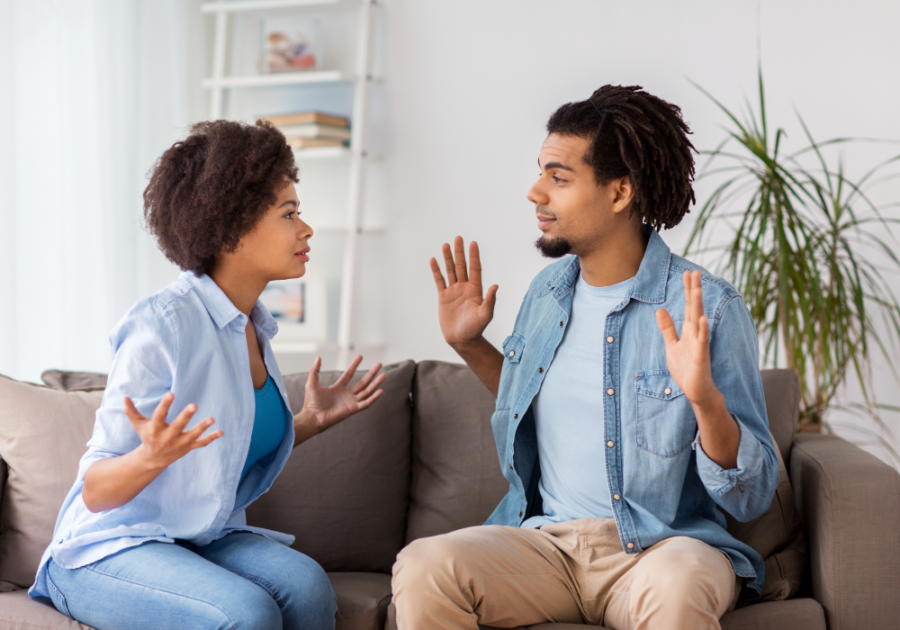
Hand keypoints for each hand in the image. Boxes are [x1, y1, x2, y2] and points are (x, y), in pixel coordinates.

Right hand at [124, 393, 222, 471]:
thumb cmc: (146, 437)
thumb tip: (124, 397)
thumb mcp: (138, 425)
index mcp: (154, 430)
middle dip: (185, 417)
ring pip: (192, 436)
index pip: (159, 416)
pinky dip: (211, 438)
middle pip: (177, 426)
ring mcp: (179, 444)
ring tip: (212, 419)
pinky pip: (201, 444)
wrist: (152, 460)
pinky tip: (221, 432)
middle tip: (194, 405)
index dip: (165, 405)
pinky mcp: (187, 448)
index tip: (171, 393)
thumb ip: (132, 412)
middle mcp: (167, 438)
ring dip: (202, 428)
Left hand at [297, 355, 385, 435]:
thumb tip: (319, 357)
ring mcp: (351, 402)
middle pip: (363, 382)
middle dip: (371, 373)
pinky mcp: (353, 409)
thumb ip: (315, 370)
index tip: (360, 356)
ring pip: (367, 391)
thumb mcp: (312, 383)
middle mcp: (346, 395)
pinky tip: (381, 390)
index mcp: (338, 388)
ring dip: (376, 383)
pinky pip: (366, 403)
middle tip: (379, 364)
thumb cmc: (311, 403)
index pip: (349, 374)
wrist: (313, 417)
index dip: (354, 365)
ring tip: (384, 375)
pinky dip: (374, 398)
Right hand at [430, 236, 497, 347]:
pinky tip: (434, 260)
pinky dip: (436, 270)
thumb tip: (495, 286)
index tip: (473, 243)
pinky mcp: (443, 297)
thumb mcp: (485, 315)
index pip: (475, 269)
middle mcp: (465, 288)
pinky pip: (439, 281)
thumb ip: (490, 301)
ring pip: (450, 270)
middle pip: (462, 266)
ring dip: (448, 258)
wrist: (462, 340)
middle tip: (458, 238)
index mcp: (476, 290)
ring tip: (445, 244)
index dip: (474, 256)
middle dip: (460, 252)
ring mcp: (454, 291)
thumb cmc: (476, 329)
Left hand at [655, 270, 720, 406]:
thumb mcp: (672, 345)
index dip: (688, 290)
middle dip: (694, 290)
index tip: (688, 273)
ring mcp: (699, 344)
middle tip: (695, 272)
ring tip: (697, 289)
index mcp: (688, 331)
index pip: (688, 306)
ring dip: (698, 305)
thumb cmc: (686, 369)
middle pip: (694, 308)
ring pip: (698, 321)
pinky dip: (702, 330)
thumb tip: (659, 309)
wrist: (696, 391)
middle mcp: (695, 334)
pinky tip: (702, 319)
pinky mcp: (701, 357)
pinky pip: (702, 341)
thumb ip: (667, 328)